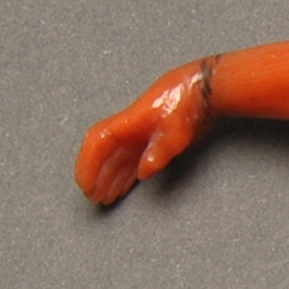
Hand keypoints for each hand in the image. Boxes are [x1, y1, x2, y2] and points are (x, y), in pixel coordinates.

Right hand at [75, 61, 211, 204]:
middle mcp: (128, 129)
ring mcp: (139, 134)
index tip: (85, 185)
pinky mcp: (151, 138)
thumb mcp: (175, 133)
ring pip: (117, 159)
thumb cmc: (186, 106)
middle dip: (96, 177)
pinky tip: (124, 186)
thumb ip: (158, 153)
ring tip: (105, 197)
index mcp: (127, 124)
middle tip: (94, 199)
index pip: (97, 144)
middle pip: (104, 155)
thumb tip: (143, 172)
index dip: (87, 165)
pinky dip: (126, 173)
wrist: (203, 90)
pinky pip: (132, 158)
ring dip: (110, 178)